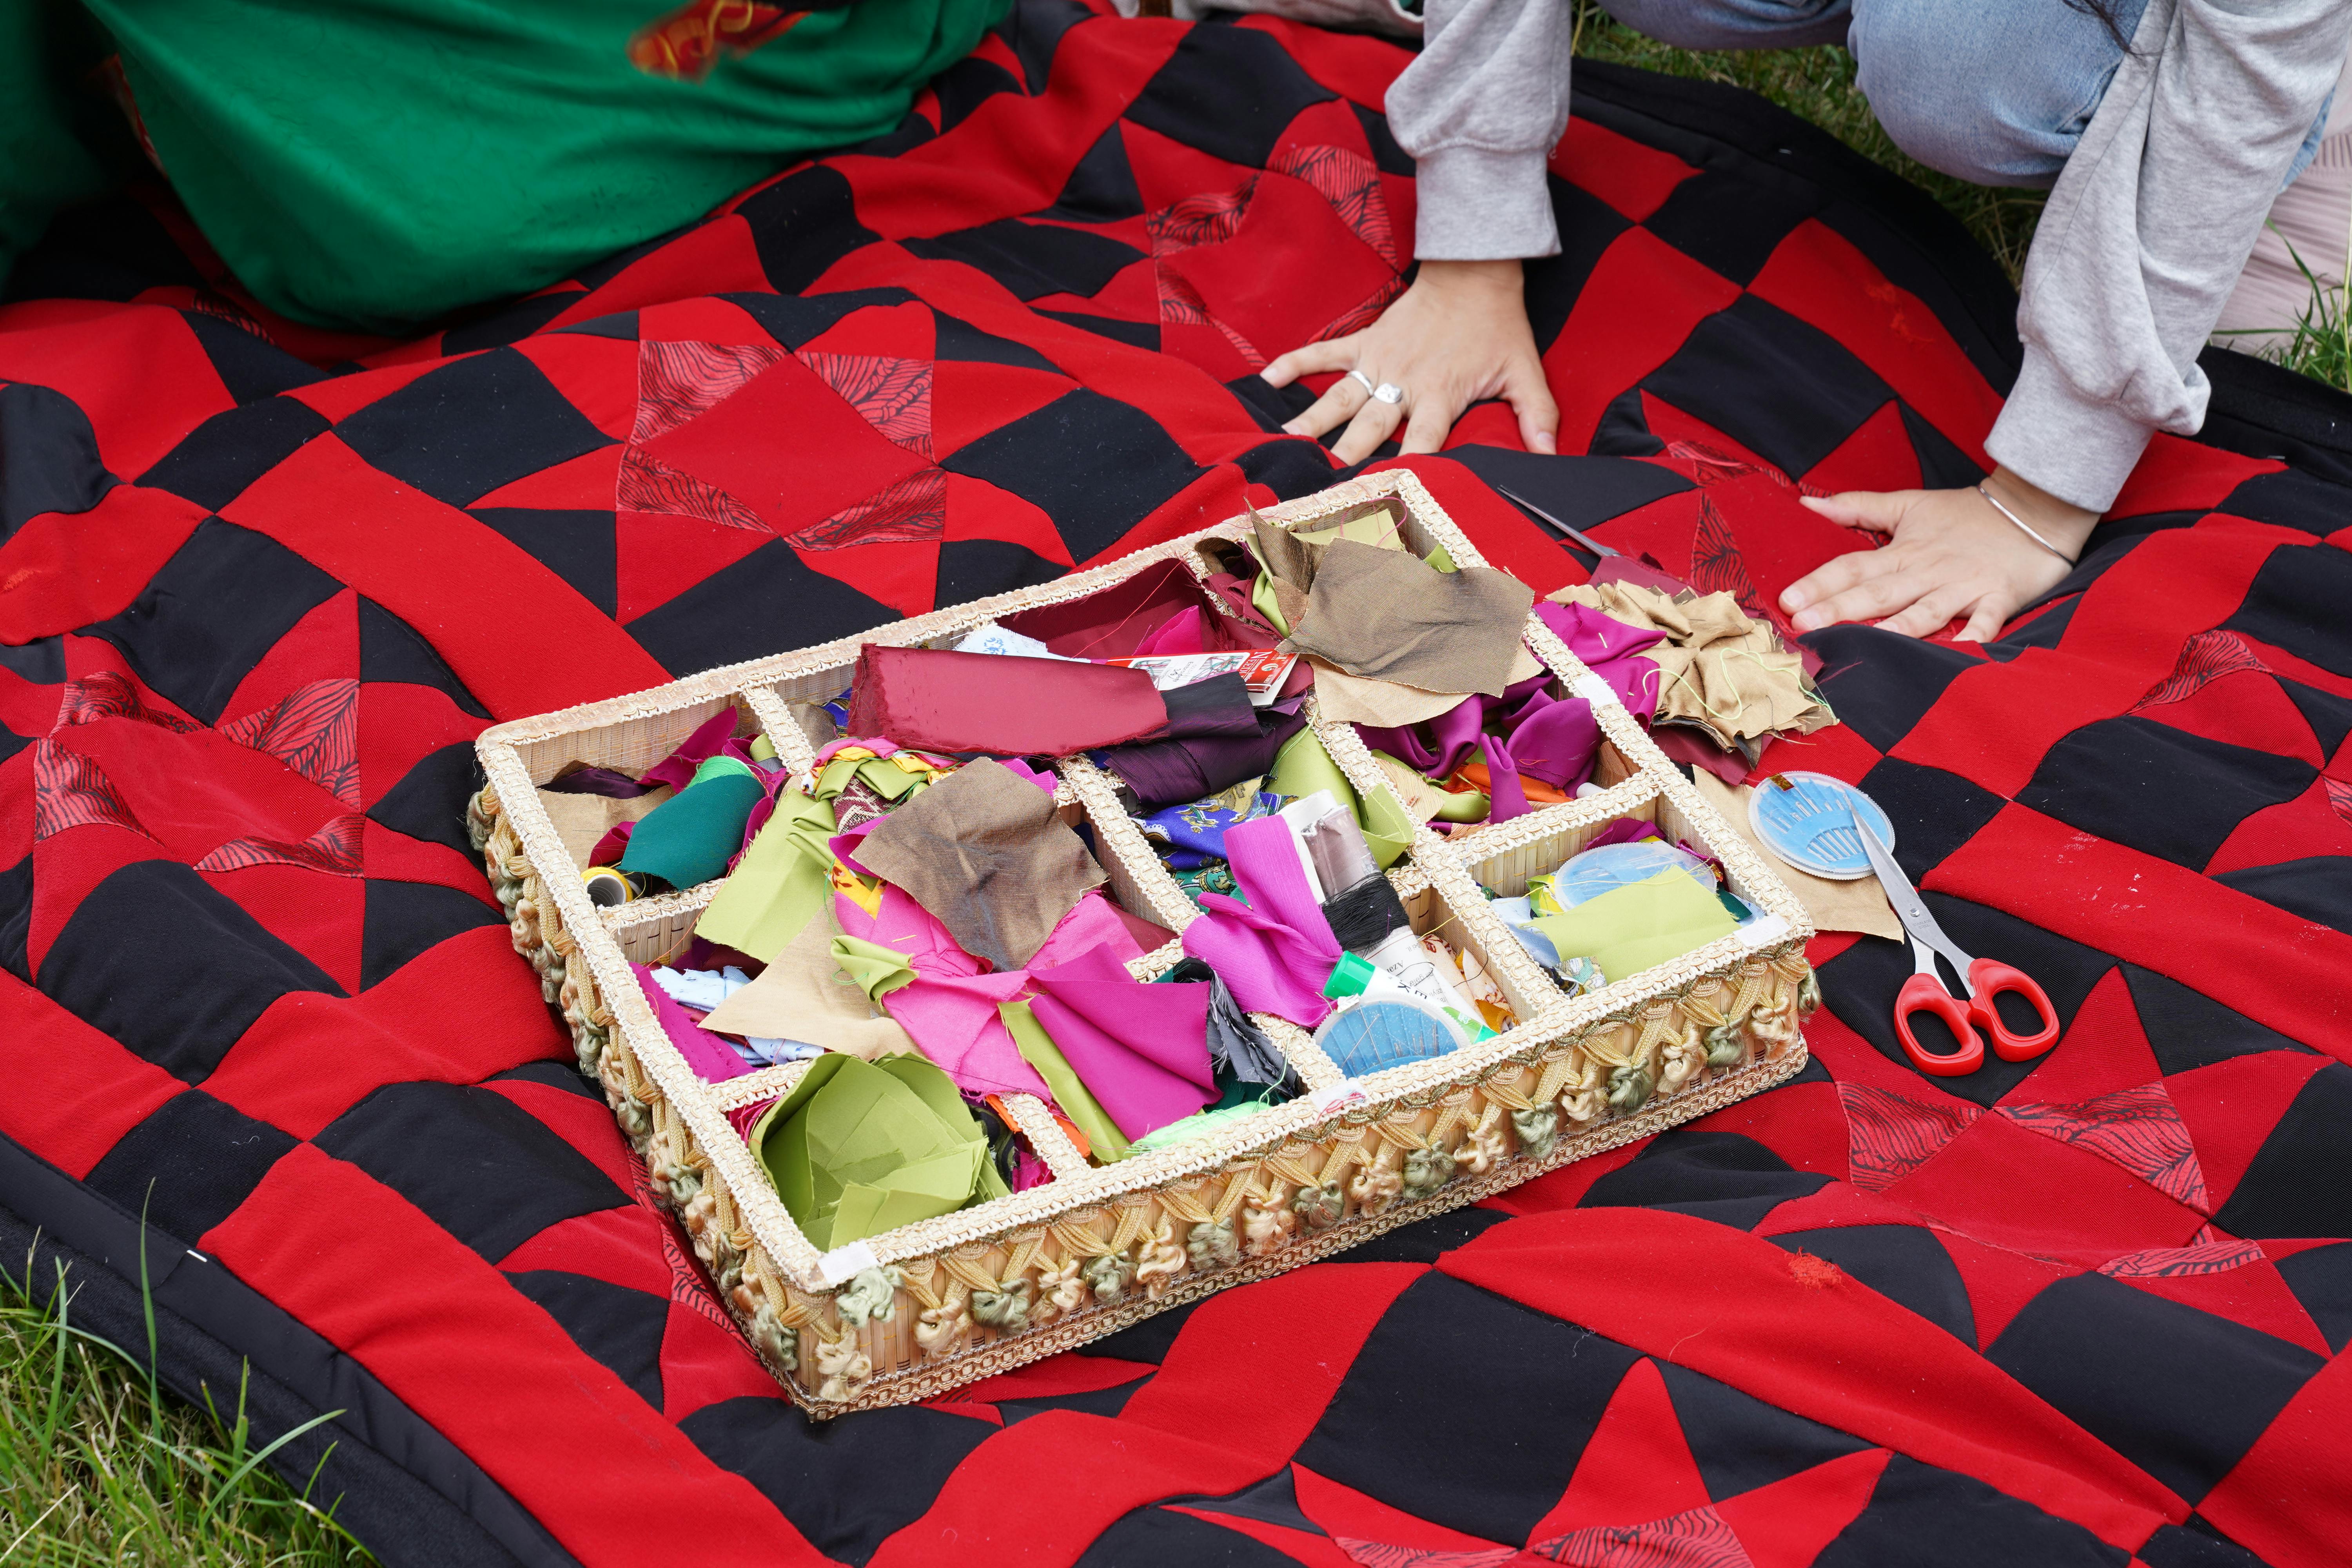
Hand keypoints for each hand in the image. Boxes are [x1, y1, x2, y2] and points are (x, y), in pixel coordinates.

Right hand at [1261, 259, 1556, 465]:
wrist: (1476, 272)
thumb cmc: (1499, 327)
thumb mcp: (1525, 374)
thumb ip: (1538, 419)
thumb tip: (1551, 459)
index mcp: (1441, 394)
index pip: (1422, 442)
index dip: (1404, 470)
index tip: (1384, 497)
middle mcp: (1404, 382)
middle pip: (1370, 426)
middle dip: (1346, 456)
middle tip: (1319, 484)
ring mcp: (1380, 360)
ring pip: (1340, 397)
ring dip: (1313, 421)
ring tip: (1286, 444)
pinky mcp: (1366, 340)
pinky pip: (1324, 352)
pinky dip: (1295, 363)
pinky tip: (1267, 379)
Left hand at [1780, 469, 2098, 641]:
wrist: (2033, 509)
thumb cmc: (1966, 513)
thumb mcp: (1909, 504)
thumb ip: (1858, 507)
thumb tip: (1807, 505)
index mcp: (1904, 550)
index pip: (1853, 566)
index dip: (1820, 582)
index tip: (1787, 599)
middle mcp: (1928, 571)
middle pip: (1878, 591)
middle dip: (1841, 608)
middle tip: (1804, 625)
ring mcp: (1963, 587)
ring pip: (1923, 611)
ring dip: (1894, 628)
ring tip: (1864, 644)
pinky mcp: (1998, 599)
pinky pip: (1985, 622)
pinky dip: (1974, 637)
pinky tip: (1957, 652)